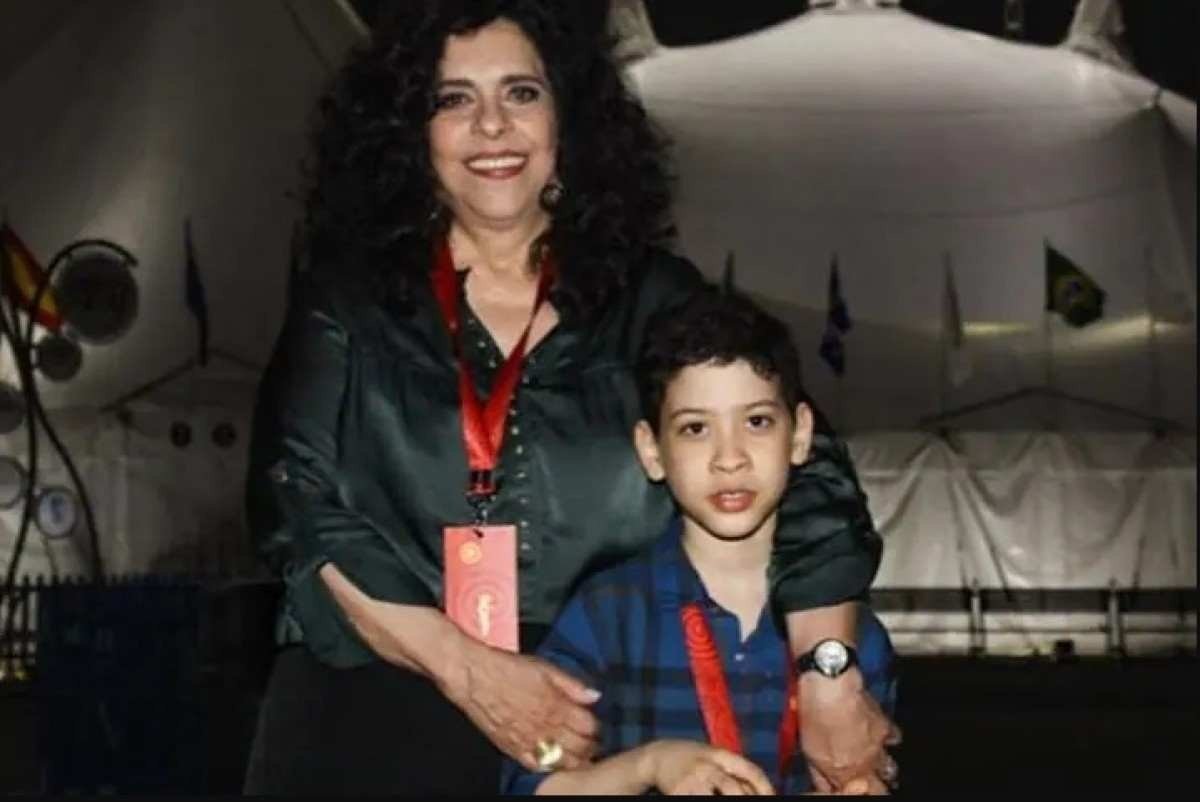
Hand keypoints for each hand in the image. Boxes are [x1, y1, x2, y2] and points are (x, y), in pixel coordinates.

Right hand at [439, 639, 600, 771]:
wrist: (473, 676)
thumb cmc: (507, 668)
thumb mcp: (545, 668)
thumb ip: (572, 684)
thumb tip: (594, 696)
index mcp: (557, 706)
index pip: (589, 726)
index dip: (597, 728)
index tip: (598, 726)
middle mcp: (545, 727)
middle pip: (579, 747)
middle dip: (591, 747)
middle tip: (594, 744)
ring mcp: (529, 741)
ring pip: (561, 761)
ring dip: (574, 760)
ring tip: (580, 757)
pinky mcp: (512, 749)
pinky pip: (536, 766)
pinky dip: (549, 767)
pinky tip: (554, 762)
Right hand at [640, 740, 774, 794]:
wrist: (658, 756)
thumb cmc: (694, 759)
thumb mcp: (714, 758)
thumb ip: (734, 772)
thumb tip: (761, 792)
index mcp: (720, 754)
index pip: (750, 771)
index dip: (766, 788)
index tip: (773, 797)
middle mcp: (707, 765)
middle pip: (733, 789)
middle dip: (744, 800)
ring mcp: (692, 780)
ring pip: (715, 799)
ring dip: (724, 801)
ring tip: (722, 799)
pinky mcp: (679, 792)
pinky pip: (698, 801)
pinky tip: (708, 798)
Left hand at [798, 668, 900, 793]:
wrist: (832, 687)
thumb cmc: (816, 718)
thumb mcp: (810, 751)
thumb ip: (820, 774)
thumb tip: (826, 787)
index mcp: (848, 772)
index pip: (860, 793)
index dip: (851, 791)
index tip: (845, 786)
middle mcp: (868, 763)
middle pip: (880, 787)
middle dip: (875, 787)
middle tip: (866, 782)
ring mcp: (879, 745)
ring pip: (890, 768)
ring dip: (883, 768)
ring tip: (876, 765)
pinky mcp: (885, 725)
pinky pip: (894, 739)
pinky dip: (889, 740)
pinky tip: (881, 736)